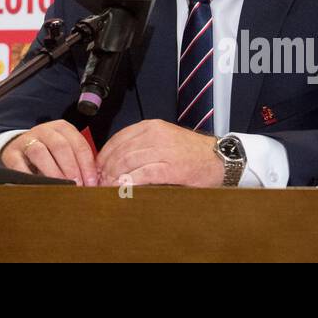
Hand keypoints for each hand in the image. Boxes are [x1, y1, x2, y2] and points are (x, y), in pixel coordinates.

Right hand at [0, 120, 97, 185]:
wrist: (21, 151)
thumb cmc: (50, 155)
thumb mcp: (65, 153)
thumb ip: (78, 163)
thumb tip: (93, 183)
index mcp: (62, 128)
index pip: (78, 144)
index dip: (87, 165)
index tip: (91, 183)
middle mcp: (44, 131)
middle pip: (60, 146)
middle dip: (71, 168)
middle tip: (77, 186)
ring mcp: (26, 141)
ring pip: (39, 152)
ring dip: (52, 172)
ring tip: (60, 187)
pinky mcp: (11, 154)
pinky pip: (19, 164)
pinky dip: (29, 177)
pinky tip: (39, 187)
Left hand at [96, 121, 222, 186]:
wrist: (220, 158)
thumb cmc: (190, 152)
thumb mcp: (164, 140)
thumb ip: (143, 146)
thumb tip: (116, 162)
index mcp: (151, 127)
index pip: (118, 139)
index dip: (104, 155)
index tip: (97, 168)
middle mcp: (156, 135)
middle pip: (121, 152)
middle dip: (106, 169)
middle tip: (99, 182)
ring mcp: (164, 151)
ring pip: (129, 162)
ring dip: (115, 177)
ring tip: (108, 188)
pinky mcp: (172, 168)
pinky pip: (145, 174)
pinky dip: (131, 182)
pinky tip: (124, 189)